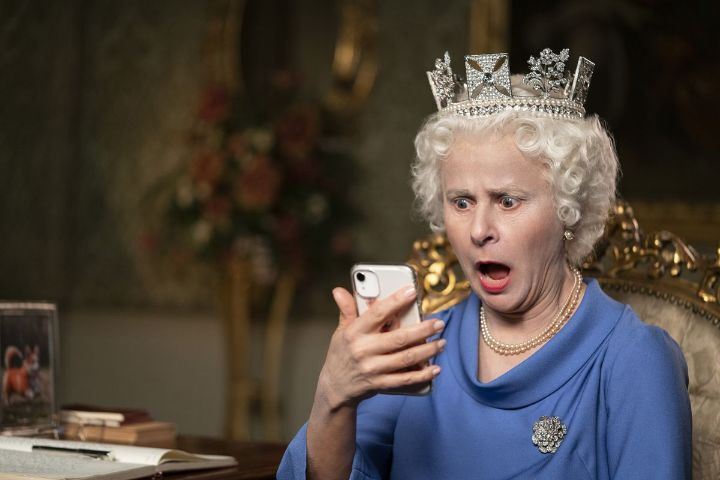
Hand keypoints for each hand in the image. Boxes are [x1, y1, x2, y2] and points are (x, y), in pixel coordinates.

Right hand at [316, 286, 445, 410]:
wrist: (335, 387)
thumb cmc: (341, 354)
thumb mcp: (340, 330)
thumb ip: (346, 310)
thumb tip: (339, 291)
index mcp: (354, 332)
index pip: (377, 313)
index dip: (395, 301)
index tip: (412, 291)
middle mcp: (363, 350)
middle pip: (399, 338)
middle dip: (423, 330)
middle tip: (439, 323)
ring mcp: (372, 369)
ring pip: (406, 358)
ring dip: (428, 351)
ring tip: (442, 343)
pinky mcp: (380, 384)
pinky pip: (405, 379)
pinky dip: (423, 375)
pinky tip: (436, 368)